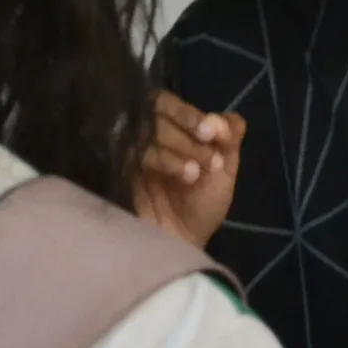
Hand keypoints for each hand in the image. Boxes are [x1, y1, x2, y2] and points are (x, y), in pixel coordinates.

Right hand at [134, 91, 245, 248]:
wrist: (182, 243)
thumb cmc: (201, 206)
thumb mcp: (225, 171)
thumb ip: (228, 139)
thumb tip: (220, 118)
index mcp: (172, 129)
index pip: (169, 103)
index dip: (189, 114)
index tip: (210, 132)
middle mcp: (147, 135)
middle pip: (157, 114)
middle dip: (189, 136)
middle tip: (211, 160)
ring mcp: (131, 152)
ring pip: (148, 133)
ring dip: (180, 149)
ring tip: (197, 174)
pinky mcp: (119, 171)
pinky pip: (136, 155)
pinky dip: (165, 161)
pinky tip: (185, 176)